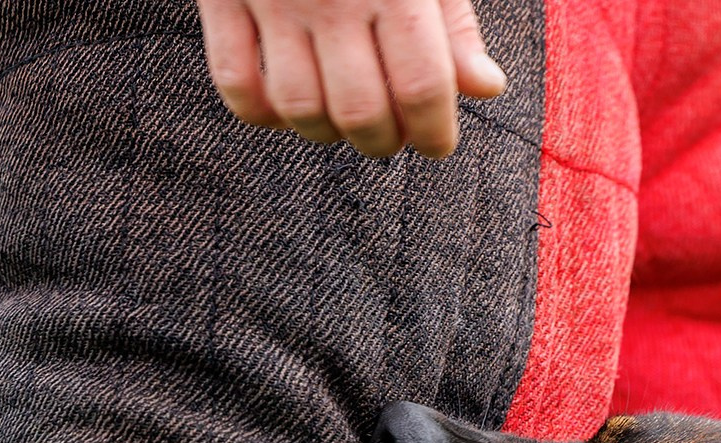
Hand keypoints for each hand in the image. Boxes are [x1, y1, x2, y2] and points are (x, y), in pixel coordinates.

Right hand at [198, 0, 506, 157]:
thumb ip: (453, 21)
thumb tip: (485, 88)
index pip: (422, 86)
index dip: (434, 132)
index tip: (436, 142)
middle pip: (360, 111)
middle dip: (383, 142)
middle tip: (391, 135)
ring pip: (299, 108)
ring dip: (327, 135)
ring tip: (344, 122)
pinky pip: (235, 83)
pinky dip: (263, 113)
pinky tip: (287, 106)